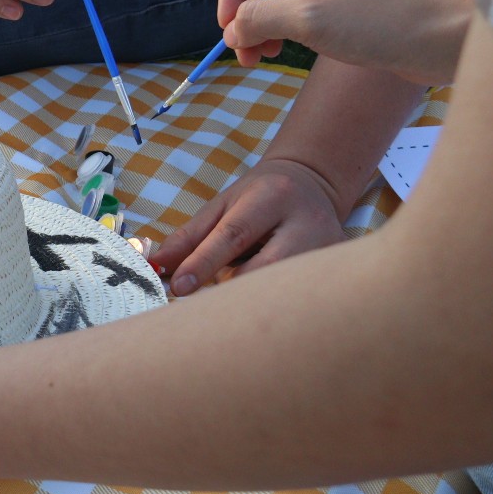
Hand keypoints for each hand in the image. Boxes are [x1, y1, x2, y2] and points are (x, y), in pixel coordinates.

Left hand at [149, 158, 345, 295]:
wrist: (314, 184)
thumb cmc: (259, 198)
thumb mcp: (222, 205)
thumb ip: (189, 236)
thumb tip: (156, 266)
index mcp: (272, 197)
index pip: (234, 234)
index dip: (203, 262)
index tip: (178, 288)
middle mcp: (306, 222)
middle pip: (265, 266)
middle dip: (228, 289)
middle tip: (199, 308)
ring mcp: (328, 248)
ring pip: (284, 287)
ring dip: (252, 300)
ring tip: (230, 308)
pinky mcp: (336, 269)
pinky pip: (299, 295)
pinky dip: (273, 304)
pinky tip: (260, 308)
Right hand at [220, 0, 467, 84]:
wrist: (437, 37)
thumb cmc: (378, 21)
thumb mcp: (308, 19)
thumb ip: (259, 18)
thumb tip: (230, 30)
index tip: (232, 24)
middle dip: (241, 13)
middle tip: (243, 51)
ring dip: (257, 27)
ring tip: (259, 58)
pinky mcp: (335, 7)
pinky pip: (291, 14)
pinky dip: (278, 32)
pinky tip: (282, 52)